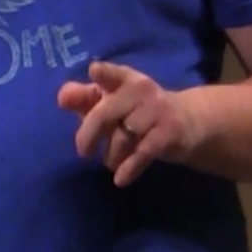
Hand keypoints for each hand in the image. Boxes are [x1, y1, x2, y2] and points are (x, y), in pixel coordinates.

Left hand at [58, 61, 200, 186]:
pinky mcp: (170, 132)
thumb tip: (62, 98)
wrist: (188, 121)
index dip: (105, 73)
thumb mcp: (110, 101)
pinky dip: (130, 168)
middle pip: (106, 113)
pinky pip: (144, 152)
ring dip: (112, 154)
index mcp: (123, 80)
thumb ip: (83, 99)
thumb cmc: (136, 110)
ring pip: (124, 136)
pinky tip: (120, 180)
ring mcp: (157, 110)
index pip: (113, 74)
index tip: (95, 71)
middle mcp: (140, 90)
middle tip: (83, 152)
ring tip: (109, 162)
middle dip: (90, 134)